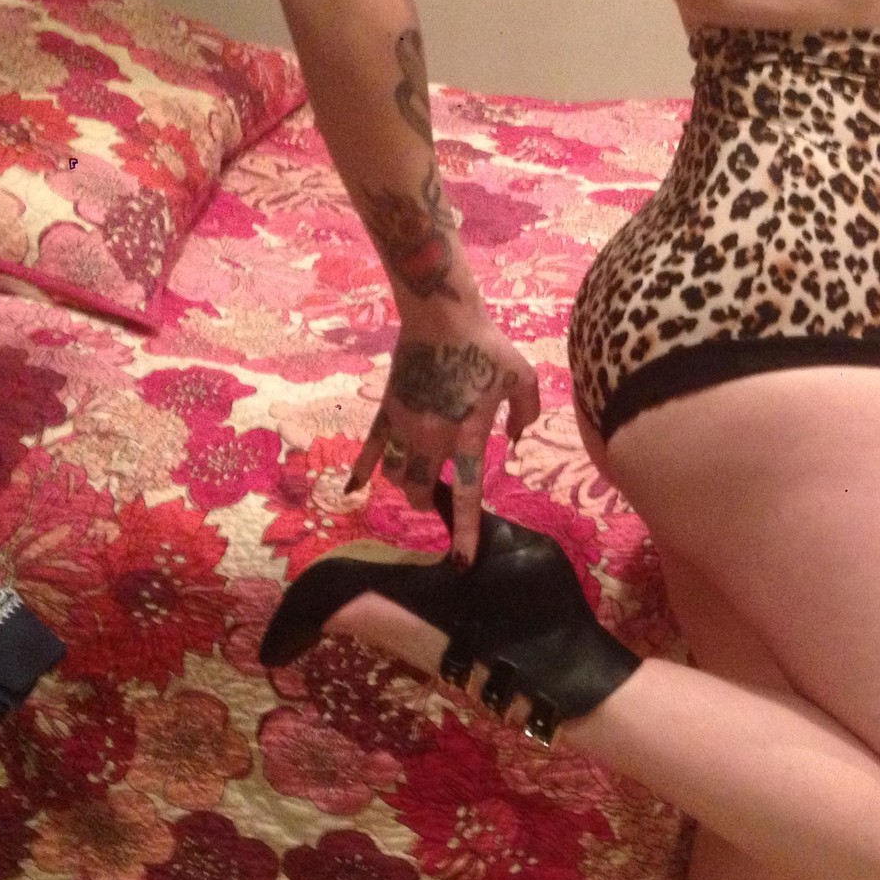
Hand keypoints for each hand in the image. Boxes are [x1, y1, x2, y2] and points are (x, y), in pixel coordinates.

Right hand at [347, 311, 539, 566]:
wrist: (442, 316)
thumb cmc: (487, 346)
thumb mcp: (523, 377)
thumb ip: (527, 412)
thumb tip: (517, 437)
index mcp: (466, 436)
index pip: (466, 494)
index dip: (465, 531)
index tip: (461, 562)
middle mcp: (431, 439)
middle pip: (419, 490)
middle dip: (428, 502)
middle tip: (438, 500)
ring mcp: (404, 426)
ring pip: (394, 474)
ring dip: (405, 485)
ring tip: (415, 485)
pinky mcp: (387, 411)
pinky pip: (369, 447)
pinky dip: (360, 469)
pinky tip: (352, 489)